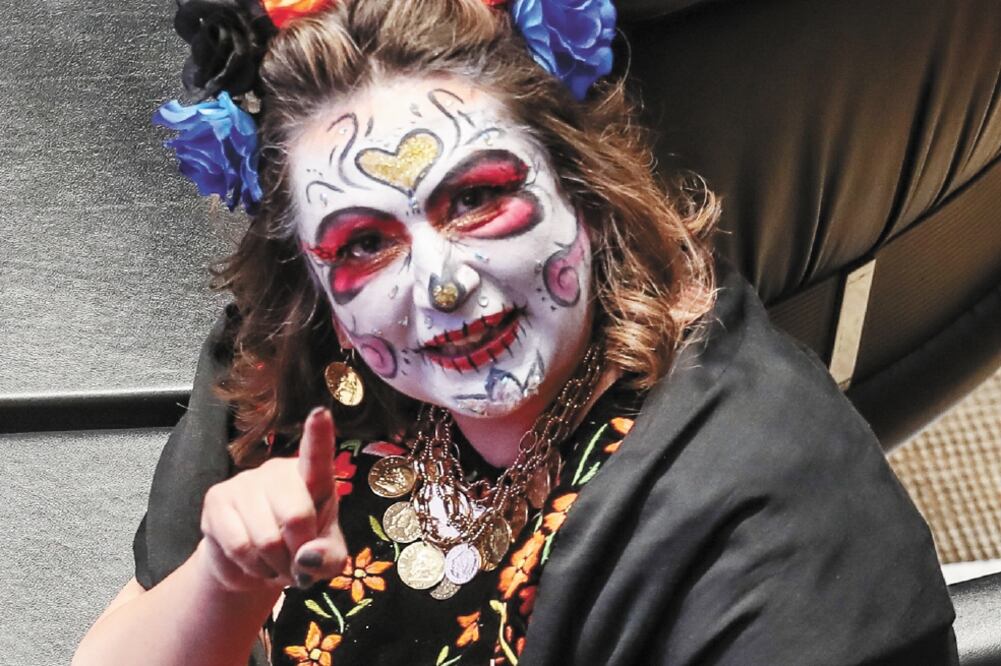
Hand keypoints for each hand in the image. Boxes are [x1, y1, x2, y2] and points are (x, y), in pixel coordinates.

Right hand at [197, 407, 347, 591]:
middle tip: (296, 566)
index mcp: (314, 478)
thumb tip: (305, 557)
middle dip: (299, 555)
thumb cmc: (302, 549)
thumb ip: (329, 558)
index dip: (318, 435)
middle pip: (296, 517)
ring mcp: (245, 482)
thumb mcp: (328, 559)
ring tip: (274, 564)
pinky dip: (250, 569)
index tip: (320, 413)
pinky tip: (253, 563)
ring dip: (274, 567)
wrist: (255, 562)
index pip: (317, 454)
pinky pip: (237, 547)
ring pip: (265, 540)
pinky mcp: (216, 499)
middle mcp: (278, 471)